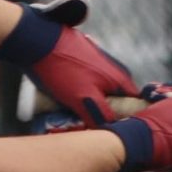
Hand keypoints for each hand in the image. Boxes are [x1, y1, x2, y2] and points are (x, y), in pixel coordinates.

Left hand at [0, 0, 139, 126]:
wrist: (37, 40)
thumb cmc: (63, 70)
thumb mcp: (83, 98)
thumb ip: (101, 115)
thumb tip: (112, 130)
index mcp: (120, 79)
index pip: (134, 105)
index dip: (126, 119)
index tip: (114, 131)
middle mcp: (114, 70)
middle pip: (116, 101)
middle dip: (104, 114)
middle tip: (89, 125)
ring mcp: (98, 64)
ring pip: (99, 93)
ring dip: (89, 104)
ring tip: (73, 115)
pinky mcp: (83, 62)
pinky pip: (87, 84)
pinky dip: (80, 93)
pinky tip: (65, 100)